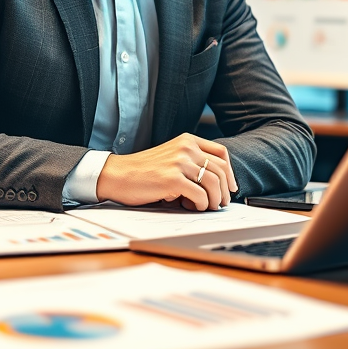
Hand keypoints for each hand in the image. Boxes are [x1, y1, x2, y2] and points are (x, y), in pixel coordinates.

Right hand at [95, 134, 238, 210]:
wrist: (117, 175)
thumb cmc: (143, 171)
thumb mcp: (170, 157)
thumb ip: (190, 162)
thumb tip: (215, 183)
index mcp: (187, 140)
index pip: (221, 152)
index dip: (230, 172)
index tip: (230, 187)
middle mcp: (186, 148)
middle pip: (221, 169)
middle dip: (225, 190)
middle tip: (221, 203)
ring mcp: (179, 162)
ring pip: (213, 183)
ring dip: (214, 199)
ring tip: (208, 207)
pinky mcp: (172, 179)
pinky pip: (199, 195)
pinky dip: (201, 204)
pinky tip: (192, 206)